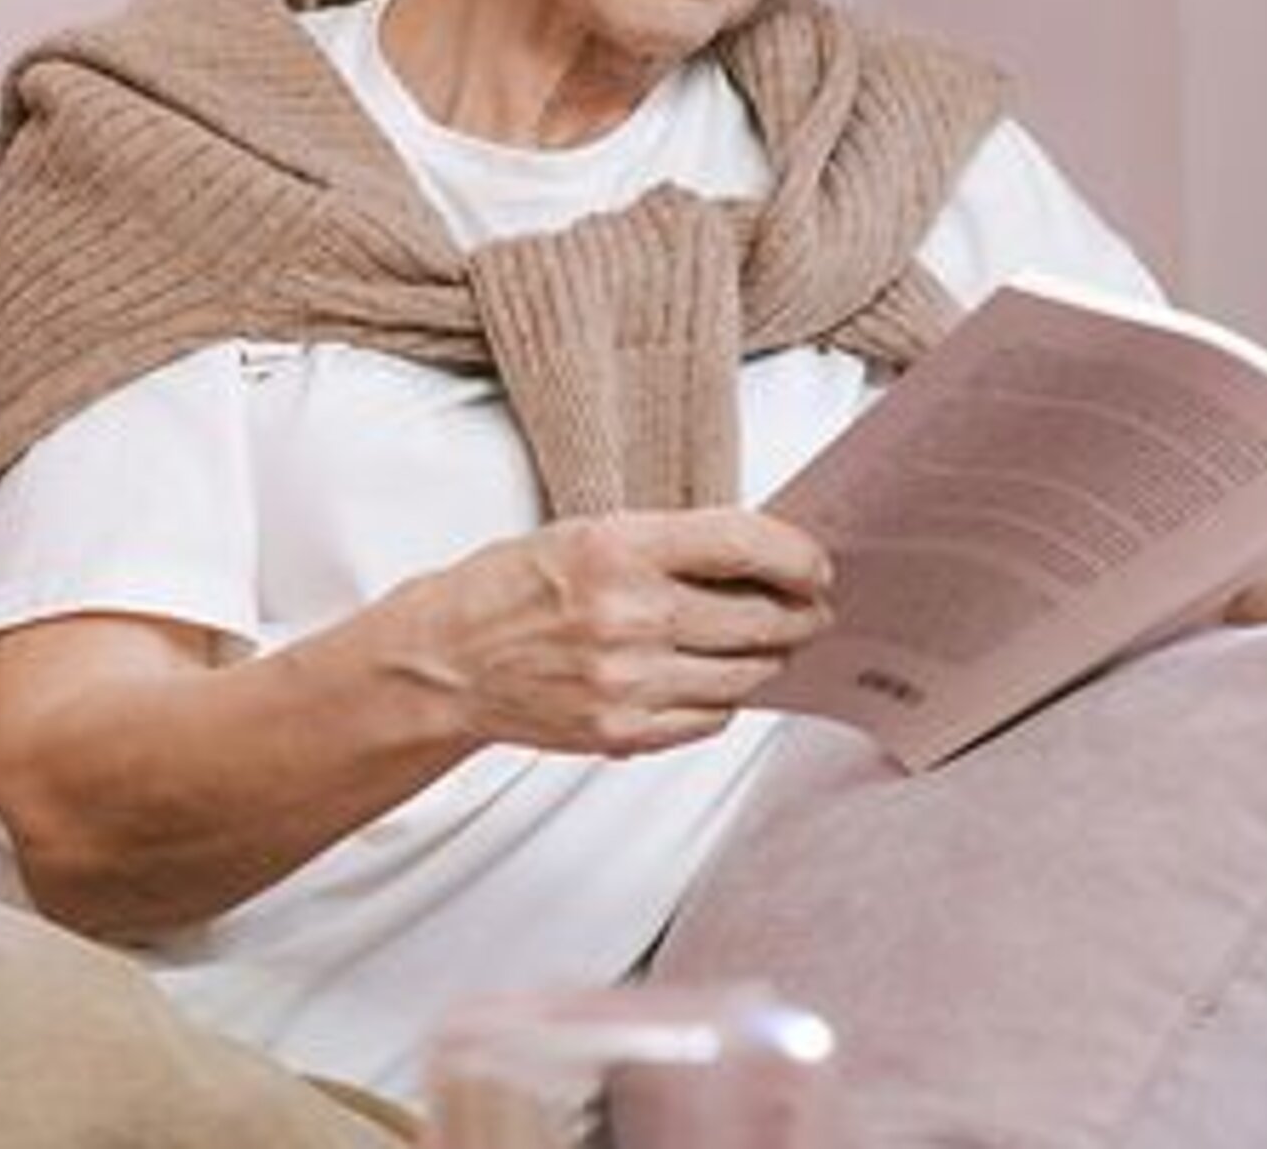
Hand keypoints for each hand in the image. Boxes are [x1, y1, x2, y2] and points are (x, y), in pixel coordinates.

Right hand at [388, 508, 833, 757]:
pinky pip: (711, 720)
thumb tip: (765, 559)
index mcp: (617, 547)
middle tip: (811, 610)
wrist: (447, 661)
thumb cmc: (516, 588)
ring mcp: (625, 681)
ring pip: (745, 676)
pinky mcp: (622, 732)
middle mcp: (626, 614)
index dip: (798, 556)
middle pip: (760, 618)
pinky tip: (708, 680)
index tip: (818, 566)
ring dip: (768, 660)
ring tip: (765, 645)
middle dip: (800, 615)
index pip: (743, 544)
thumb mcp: (588, 535)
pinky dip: (723, 700)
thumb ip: (672, 545)